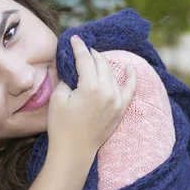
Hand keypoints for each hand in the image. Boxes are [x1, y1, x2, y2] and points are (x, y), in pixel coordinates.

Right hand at [47, 35, 136, 156]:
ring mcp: (116, 101)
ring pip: (112, 73)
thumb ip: (66, 78)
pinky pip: (130, 89)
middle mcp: (107, 91)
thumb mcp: (57, 98)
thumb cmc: (61, 126)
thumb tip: (71, 68)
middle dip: (90, 53)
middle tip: (81, 48)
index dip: (78, 47)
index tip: (73, 38)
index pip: (85, 59)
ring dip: (103, 64)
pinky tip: (130, 67)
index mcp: (90, 87)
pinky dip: (132, 77)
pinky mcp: (120, 110)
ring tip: (94, 59)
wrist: (73, 152)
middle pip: (100, 63)